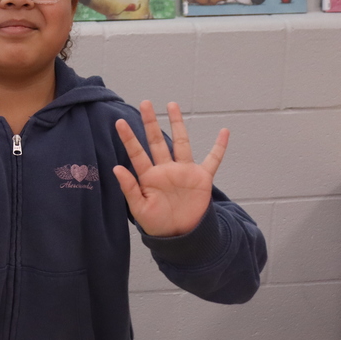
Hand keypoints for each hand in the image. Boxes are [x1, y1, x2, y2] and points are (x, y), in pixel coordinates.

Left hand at [114, 101, 227, 236]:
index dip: (128, 138)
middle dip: (150, 122)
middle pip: (157, 141)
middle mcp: (166, 169)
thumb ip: (129, 188)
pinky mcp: (202, 178)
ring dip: (177, 124)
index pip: (137, 153)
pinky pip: (213, 160)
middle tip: (145, 103)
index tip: (119, 122)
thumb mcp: (139, 208)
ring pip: (181, 142)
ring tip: (172, 105)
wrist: (180, 236)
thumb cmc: (156, 223)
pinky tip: (224, 131)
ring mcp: (184, 171)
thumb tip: (116, 168)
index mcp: (149, 176)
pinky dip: (219, 147)